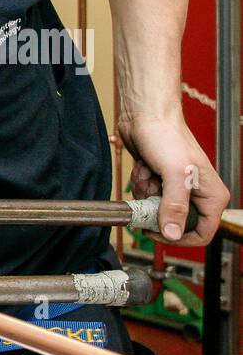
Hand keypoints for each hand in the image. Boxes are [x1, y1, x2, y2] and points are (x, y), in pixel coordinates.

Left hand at [119, 114, 227, 243]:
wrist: (146, 116)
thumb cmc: (166, 136)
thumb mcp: (174, 174)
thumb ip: (175, 206)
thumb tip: (173, 234)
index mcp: (212, 196)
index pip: (202, 234)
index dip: (177, 238)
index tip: (156, 231)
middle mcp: (197, 195)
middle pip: (174, 224)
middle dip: (156, 209)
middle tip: (151, 189)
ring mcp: (177, 190)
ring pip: (156, 211)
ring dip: (146, 193)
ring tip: (150, 172)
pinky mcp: (160, 183)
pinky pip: (146, 197)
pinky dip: (141, 184)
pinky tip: (145, 167)